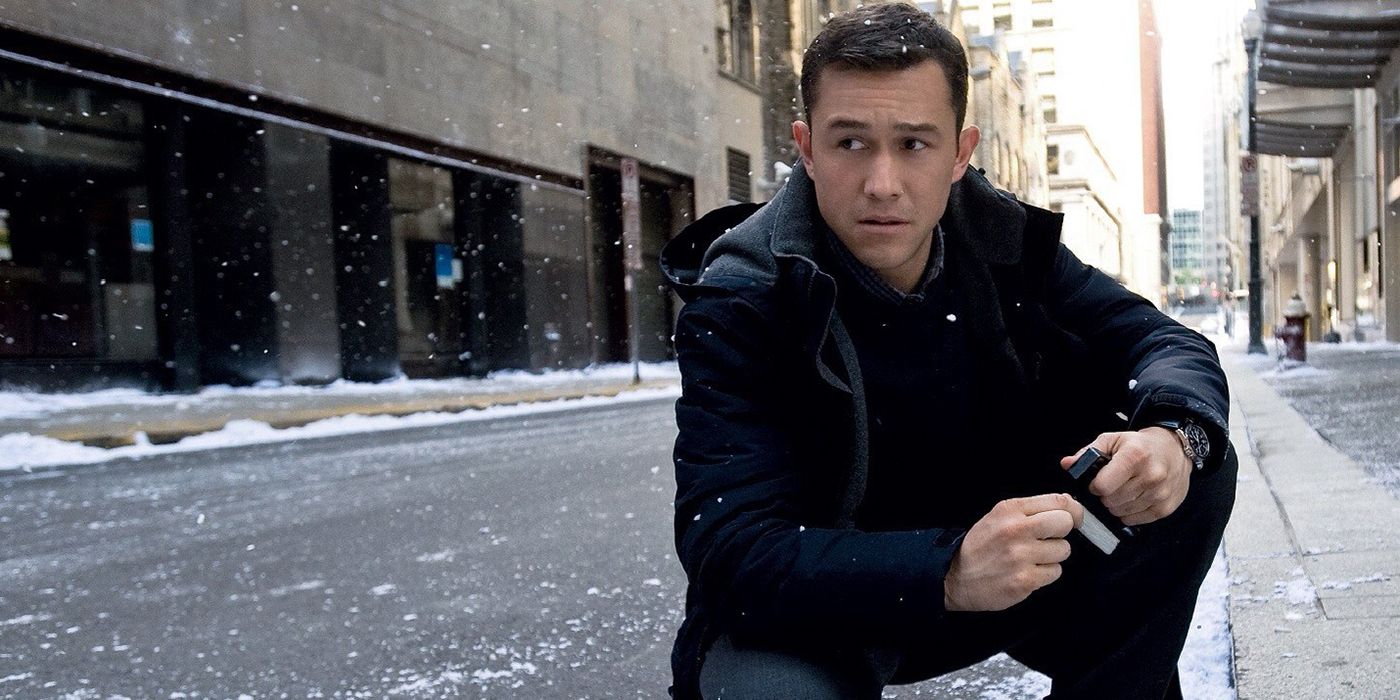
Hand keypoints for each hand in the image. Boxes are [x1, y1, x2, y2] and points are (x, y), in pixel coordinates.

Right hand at [944, 494, 1083, 611]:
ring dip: (1052, 556)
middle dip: (1062, 532)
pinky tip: (1028, 572)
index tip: (1074, 518)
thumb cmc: (979, 546)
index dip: (1073, 510)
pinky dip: (1046, 574)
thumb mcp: (998, 516)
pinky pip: (1055, 573)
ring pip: (1063, 550)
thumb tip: (1066, 504)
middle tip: (1049, 539)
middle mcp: (1016, 529)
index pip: (1058, 501)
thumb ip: (1030, 509)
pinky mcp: (1025, 580)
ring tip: (1033, 558)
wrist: (955, 575)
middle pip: (1065, 523)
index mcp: (1010, 509)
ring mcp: (1021, 556)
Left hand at [1059, 428, 1190, 526]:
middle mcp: (1151, 476)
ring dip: (1116, 505)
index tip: (1097, 481)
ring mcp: (1160, 494)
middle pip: (1110, 501)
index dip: (1094, 485)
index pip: (1103, 486)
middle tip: (1111, 485)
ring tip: (1123, 490)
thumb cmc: (1140, 445)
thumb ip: (1088, 452)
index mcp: (1135, 456)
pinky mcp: (1166, 508)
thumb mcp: (1113, 439)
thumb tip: (1067, 464)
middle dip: (1105, 495)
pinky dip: (1128, 512)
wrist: (1175, 449)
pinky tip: (1133, 498)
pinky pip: (1134, 520)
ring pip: (1121, 512)